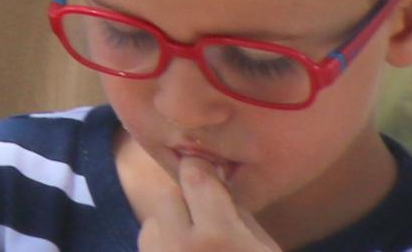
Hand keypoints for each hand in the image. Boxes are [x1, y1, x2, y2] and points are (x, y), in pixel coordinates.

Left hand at [122, 137, 278, 251]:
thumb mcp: (265, 247)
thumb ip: (241, 215)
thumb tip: (217, 184)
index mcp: (218, 235)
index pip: (196, 177)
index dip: (202, 169)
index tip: (208, 167)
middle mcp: (180, 244)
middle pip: (168, 196)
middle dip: (186, 200)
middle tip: (206, 215)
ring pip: (151, 221)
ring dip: (170, 224)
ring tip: (195, 239)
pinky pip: (146, 244)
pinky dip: (162, 244)